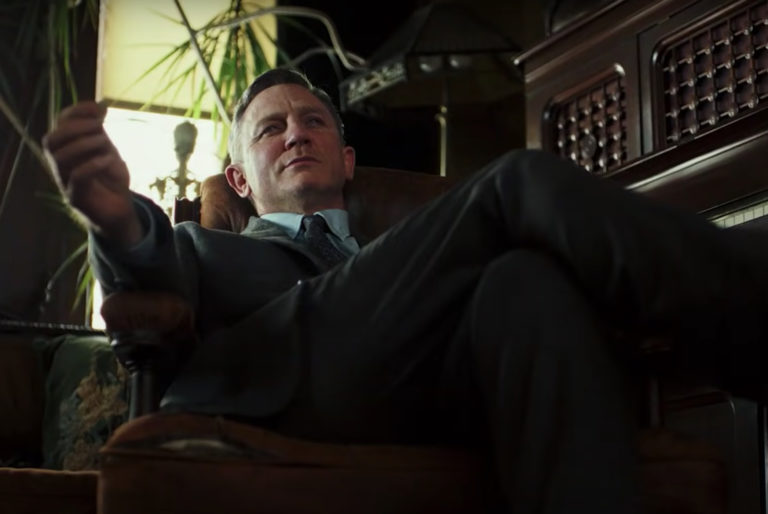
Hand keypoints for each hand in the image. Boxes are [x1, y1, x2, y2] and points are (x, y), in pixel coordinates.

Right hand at [43, 101, 142, 247]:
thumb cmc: (111, 179)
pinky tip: (107, 159)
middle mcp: (60, 164)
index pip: (59, 125)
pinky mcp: (76, 197)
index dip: (75, 112)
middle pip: (51, 140)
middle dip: (75, 127)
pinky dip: (91, 164)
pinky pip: (76, 178)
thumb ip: (100, 131)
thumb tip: (100, 106)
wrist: (120, 209)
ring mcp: (65, 181)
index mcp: (66, 149)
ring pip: (60, 157)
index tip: (98, 108)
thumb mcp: (107, 150)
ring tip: (105, 141)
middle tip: (99, 126)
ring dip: (83, 144)